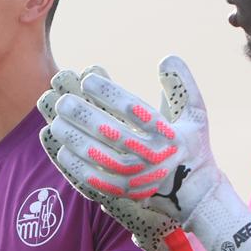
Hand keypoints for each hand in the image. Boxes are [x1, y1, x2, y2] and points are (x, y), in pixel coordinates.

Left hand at [41, 56, 219, 223]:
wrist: (192, 190)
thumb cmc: (189, 144)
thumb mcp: (194, 113)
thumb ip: (182, 84)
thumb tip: (166, 58)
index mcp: (170, 135)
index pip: (135, 111)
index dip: (109, 93)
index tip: (87, 79)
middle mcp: (153, 158)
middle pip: (113, 134)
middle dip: (84, 116)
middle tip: (63, 101)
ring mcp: (137, 178)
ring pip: (99, 158)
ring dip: (74, 138)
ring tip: (56, 121)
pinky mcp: (123, 192)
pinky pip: (94, 179)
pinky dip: (74, 165)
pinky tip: (60, 147)